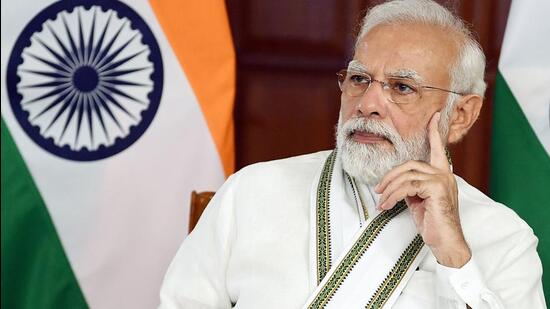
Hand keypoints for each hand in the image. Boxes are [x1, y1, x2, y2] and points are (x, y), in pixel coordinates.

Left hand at [374, 112, 470, 267]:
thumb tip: (395, 182)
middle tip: (378, 190)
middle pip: (410, 165)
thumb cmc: (433, 223)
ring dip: (389, 189)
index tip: (432, 116)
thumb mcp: (419, 201)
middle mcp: (444, 174)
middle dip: (390, 176)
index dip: (434, 132)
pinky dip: (393, 195)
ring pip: (406, 175)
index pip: (437, 149)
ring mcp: (442, 180)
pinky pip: (408, 186)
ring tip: (381, 201)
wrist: (445, 242)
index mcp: (441, 175)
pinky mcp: (437, 189)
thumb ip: (412, 186)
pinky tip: (387, 205)